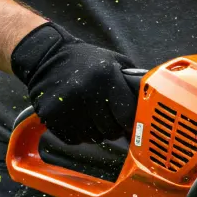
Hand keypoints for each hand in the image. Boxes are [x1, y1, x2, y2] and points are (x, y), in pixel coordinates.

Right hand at [11, 21, 137, 143]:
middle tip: (106, 115)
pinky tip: (75, 117)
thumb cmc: (86, 62)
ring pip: (93, 138)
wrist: (46, 56)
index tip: (128, 122)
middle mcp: (87, 92)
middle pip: (111, 131)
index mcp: (105, 77)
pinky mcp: (52, 116)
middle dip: (112, 127)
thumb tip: (150, 110)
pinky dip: (78, 134)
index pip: (127, 116)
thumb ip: (133, 83)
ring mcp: (67, 106)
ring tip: (89, 113)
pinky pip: (74, 140)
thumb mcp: (114, 62)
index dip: (130, 123)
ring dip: (95, 131)